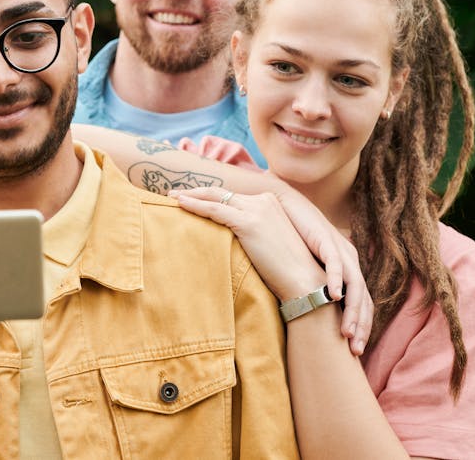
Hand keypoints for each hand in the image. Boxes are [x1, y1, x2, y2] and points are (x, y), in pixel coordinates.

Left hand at [171, 187, 372, 354]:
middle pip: (221, 193)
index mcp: (269, 202)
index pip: (232, 196)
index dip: (210, 195)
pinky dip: (194, 205)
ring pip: (214, 198)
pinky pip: (214, 210)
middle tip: (174, 193)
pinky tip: (179, 203)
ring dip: (190, 196)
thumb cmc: (287, 271)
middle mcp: (264, 200)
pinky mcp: (249, 222)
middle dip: (196, 191)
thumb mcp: (269, 244)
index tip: (191, 196)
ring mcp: (257, 210)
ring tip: (170, 197)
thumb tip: (231, 239)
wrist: (304, 283)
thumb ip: (253, 234)